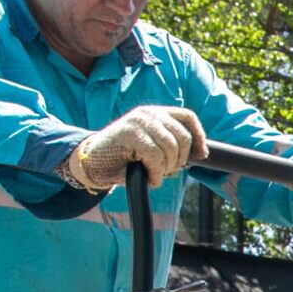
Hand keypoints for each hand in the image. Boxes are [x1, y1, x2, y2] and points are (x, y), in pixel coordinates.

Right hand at [72, 105, 202, 189]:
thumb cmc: (123, 158)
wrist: (92, 162)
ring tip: (156, 174)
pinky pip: (155, 155)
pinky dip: (157, 172)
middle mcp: (148, 113)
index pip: (188, 117)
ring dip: (167, 168)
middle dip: (180, 159)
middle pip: (182, 136)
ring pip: (170, 147)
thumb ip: (171, 145)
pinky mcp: (129, 134)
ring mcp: (137, 122)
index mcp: (155, 113)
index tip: (201, 154)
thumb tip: (200, 153)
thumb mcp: (151, 146)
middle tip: (167, 171)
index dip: (199, 136)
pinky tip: (150, 178)